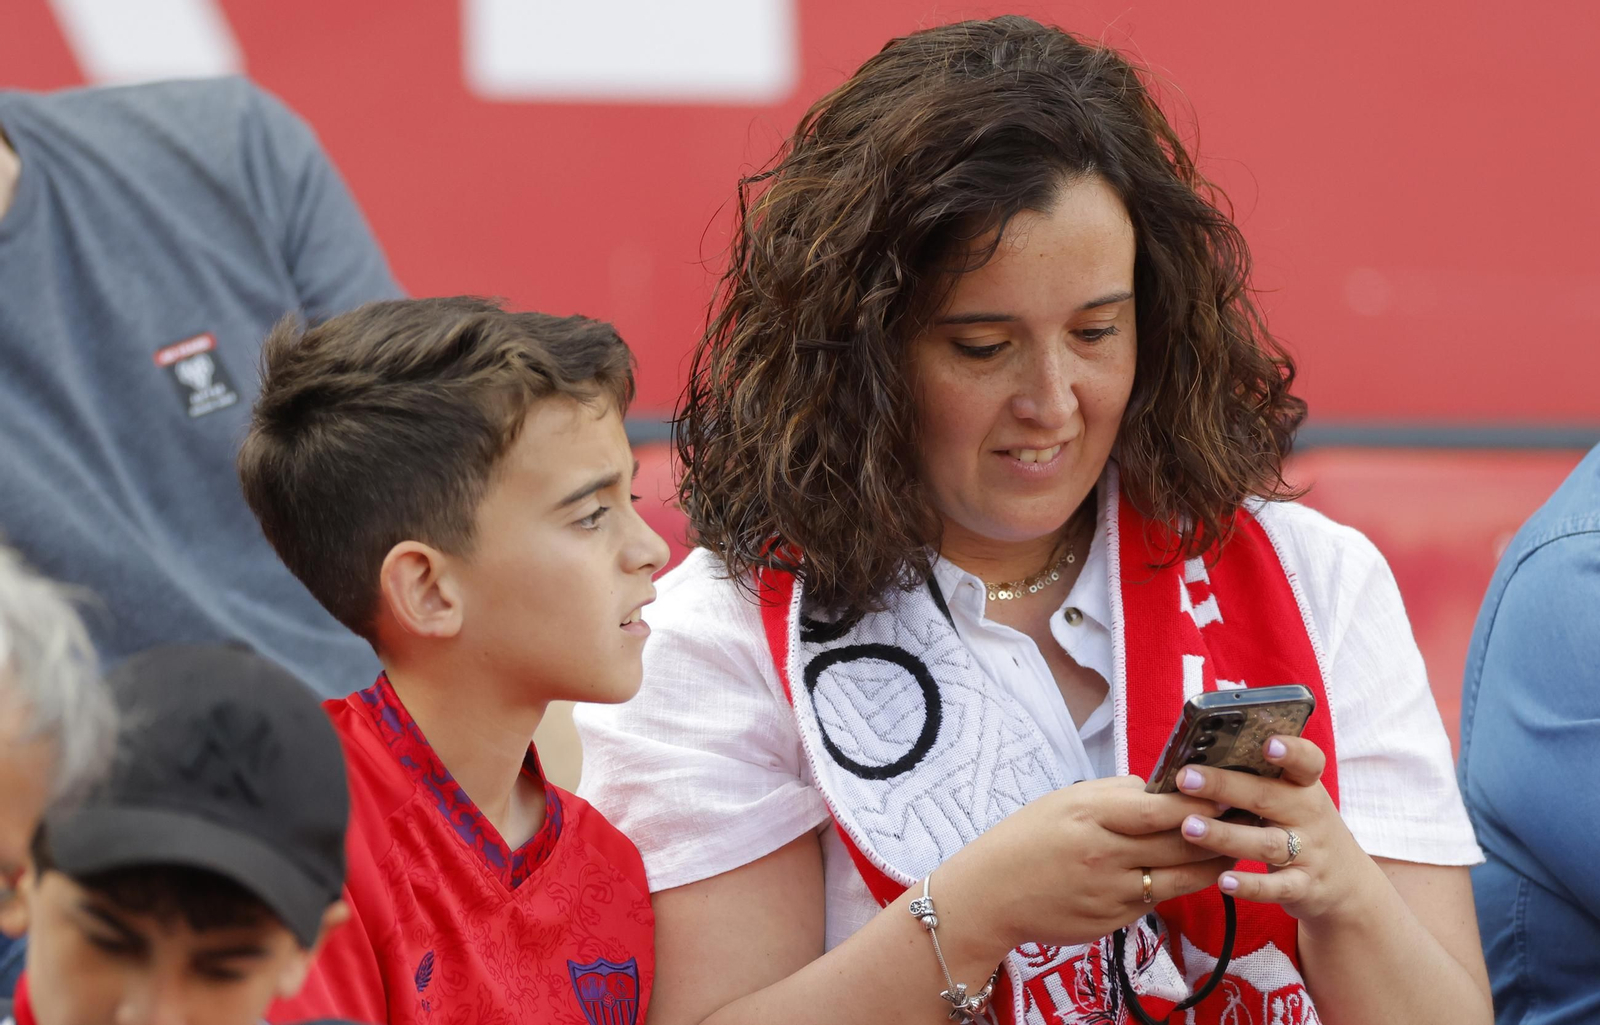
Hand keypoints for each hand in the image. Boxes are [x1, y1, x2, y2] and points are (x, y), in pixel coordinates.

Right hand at [940, 776, 1235, 953]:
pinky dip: (1177, 886)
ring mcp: (1111, 892)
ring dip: (1213, 864)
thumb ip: (1115, 794)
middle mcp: (1105, 855)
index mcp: (1091, 815)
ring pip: (1180, 878)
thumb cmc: (1027, 839)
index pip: (1161, 809)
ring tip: (1237, 848)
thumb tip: (1161, 789)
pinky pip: (1157, 900)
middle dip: (1220, 832)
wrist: (991, 895)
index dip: (1201, 802)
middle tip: (1251, 819)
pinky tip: (1193, 874)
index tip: (1229, 791)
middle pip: (1179, 845)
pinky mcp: (1115, 920)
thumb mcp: (1065, 802)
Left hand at [1173, 735, 1380, 922]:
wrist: (1347, 884)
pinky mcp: (1304, 887)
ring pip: (1265, 843)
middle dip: (1224, 786)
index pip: (1307, 762)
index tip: (1268, 744)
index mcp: (1305, 786)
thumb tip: (1197, 762)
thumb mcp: (1292, 801)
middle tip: (1185, 778)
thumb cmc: (1302, 829)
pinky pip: (1276, 887)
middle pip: (1267, 797)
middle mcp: (1309, 815)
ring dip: (1225, 835)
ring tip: (1188, 827)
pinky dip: (1250, 885)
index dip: (1291, 751)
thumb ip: (1258, 782)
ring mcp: (1309, 852)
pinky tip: (1223, 881)